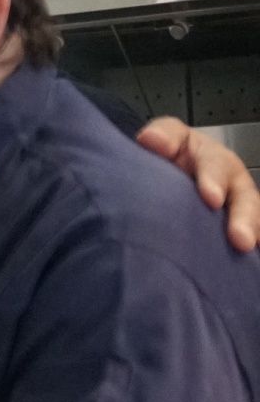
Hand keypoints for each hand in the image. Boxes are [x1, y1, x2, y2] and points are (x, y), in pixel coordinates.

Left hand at [138, 117, 259, 252]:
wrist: (174, 178)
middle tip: (240, 239)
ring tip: (247, 250)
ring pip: (254, 220)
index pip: (215, 166)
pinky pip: (253, 237)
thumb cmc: (175, 158)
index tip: (210, 198)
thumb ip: (163, 137)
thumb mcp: (169, 141)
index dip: (213, 180)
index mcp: (214, 161)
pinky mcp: (239, 229)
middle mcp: (233, 185)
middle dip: (243, 218)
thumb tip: (151, 139)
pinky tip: (250, 263)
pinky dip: (254, 250)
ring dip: (252, 234)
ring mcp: (239, 209)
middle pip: (245, 199)